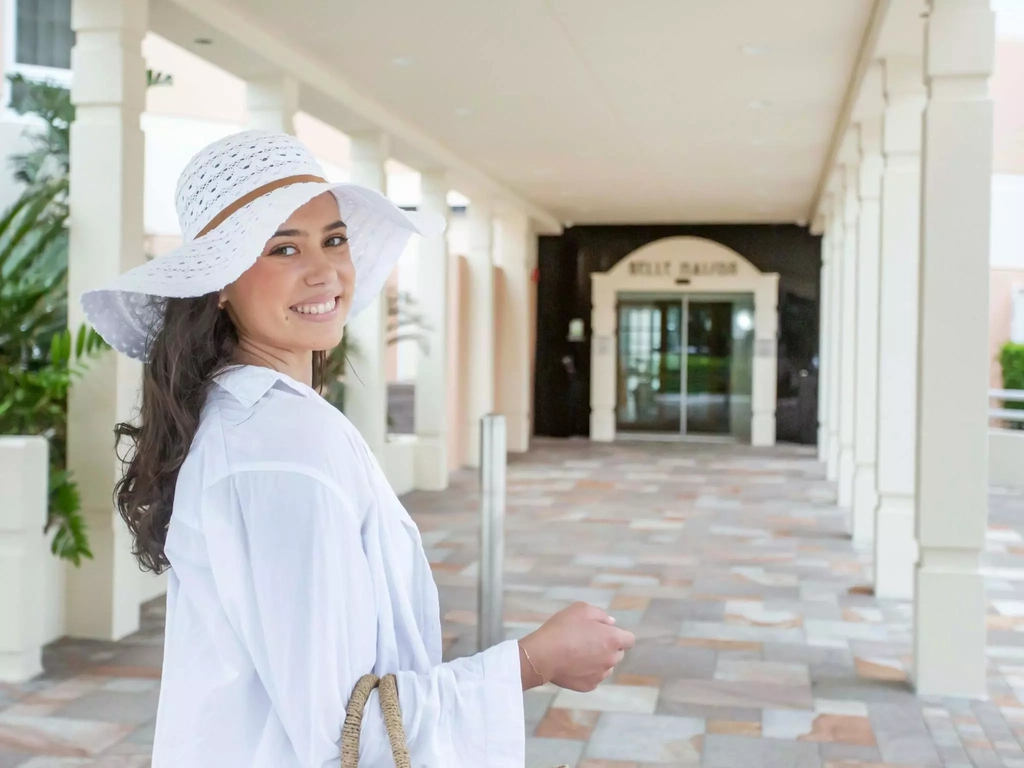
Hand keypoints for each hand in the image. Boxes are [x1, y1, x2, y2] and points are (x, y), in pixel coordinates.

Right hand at [519, 602, 634, 691]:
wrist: (544, 654)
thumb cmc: (564, 628)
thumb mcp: (582, 609)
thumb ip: (601, 615)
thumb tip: (611, 623)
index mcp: (613, 639)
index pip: (629, 639)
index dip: (619, 635)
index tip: (605, 632)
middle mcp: (611, 659)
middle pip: (618, 654)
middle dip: (609, 648)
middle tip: (589, 641)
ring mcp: (600, 675)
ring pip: (606, 667)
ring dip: (599, 661)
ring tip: (579, 654)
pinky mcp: (588, 686)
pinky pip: (593, 678)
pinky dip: (587, 672)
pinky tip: (573, 666)